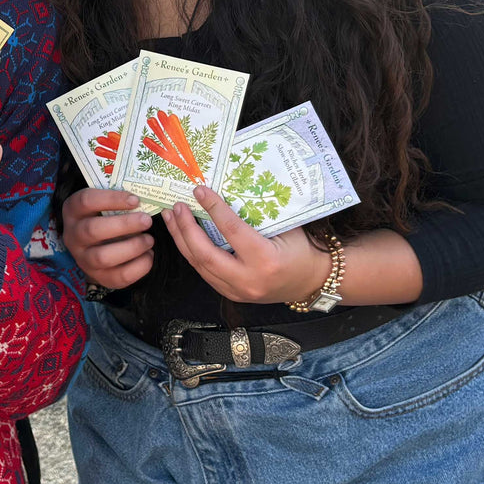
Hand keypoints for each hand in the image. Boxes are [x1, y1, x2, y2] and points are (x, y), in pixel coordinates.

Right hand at [61, 189, 154, 289]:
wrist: (93, 247)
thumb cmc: (103, 217)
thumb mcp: (103, 204)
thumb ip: (119, 201)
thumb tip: (148, 199)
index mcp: (73, 211)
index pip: (86, 201)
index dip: (112, 199)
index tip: (135, 200)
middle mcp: (73, 236)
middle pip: (93, 230)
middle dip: (124, 225)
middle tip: (147, 220)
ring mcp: (83, 259)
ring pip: (103, 257)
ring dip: (131, 247)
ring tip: (149, 240)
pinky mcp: (99, 277)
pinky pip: (118, 276)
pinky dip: (139, 266)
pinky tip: (149, 255)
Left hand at [161, 185, 329, 303]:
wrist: (312, 281)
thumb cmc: (302, 250)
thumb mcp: (286, 228)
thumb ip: (257, 214)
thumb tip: (227, 189)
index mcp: (265, 260)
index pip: (232, 231)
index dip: (213, 208)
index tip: (199, 190)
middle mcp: (249, 280)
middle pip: (205, 254)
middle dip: (185, 229)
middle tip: (176, 206)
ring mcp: (238, 291)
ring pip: (199, 265)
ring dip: (181, 240)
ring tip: (170, 218)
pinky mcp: (231, 294)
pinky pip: (204, 272)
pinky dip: (191, 253)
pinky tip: (182, 236)